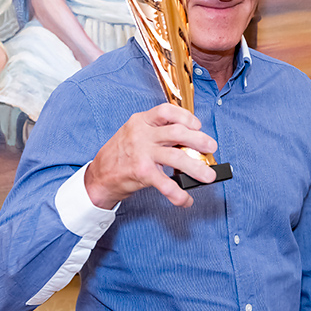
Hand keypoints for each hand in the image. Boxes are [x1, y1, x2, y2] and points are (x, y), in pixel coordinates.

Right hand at [84, 103, 219, 208]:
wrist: (99, 177)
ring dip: (196, 167)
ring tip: (209, 176)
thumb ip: (158, 133)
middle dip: (199, 140)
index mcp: (142, 121)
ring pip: (176, 157)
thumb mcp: (135, 134)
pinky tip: (185, 199)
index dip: (186, 116)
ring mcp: (141, 153)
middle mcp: (142, 135)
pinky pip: (165, 184)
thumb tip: (190, 142)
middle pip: (177, 132)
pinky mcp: (141, 173)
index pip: (167, 111)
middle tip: (211, 147)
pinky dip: (178, 194)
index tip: (197, 125)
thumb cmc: (121, 154)